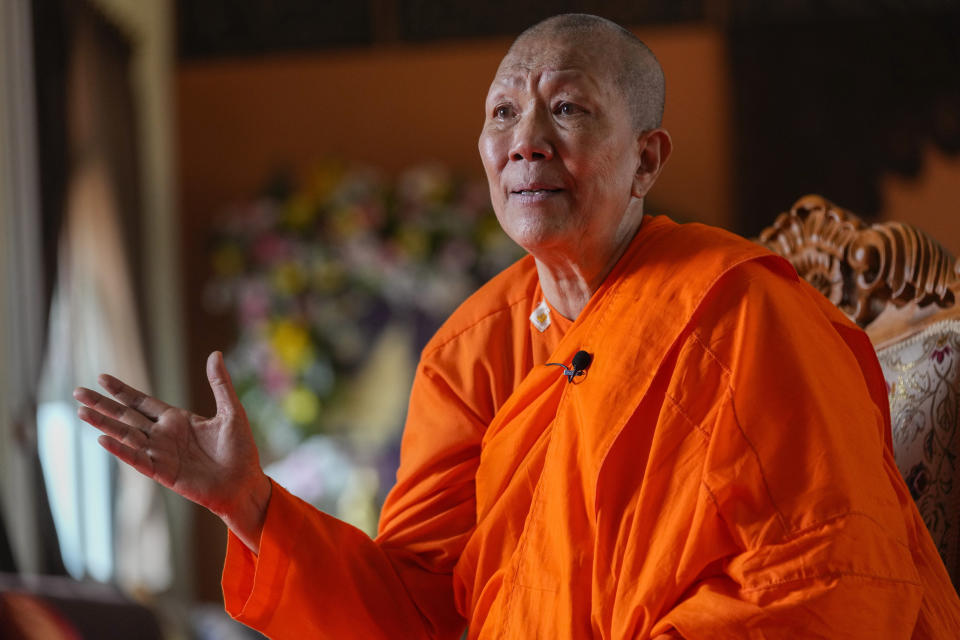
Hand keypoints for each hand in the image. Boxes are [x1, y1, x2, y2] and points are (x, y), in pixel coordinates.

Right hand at [74, 351, 271, 552]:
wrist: (245, 483)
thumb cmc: (240, 449)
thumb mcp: (232, 411)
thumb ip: (220, 384)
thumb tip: (214, 354)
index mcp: (177, 420)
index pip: (142, 403)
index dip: (123, 391)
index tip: (102, 378)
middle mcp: (164, 435)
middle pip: (126, 417)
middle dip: (103, 405)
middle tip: (77, 392)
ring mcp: (162, 454)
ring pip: (126, 436)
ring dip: (104, 424)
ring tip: (81, 412)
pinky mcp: (164, 473)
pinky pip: (138, 459)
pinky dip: (121, 450)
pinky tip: (103, 439)